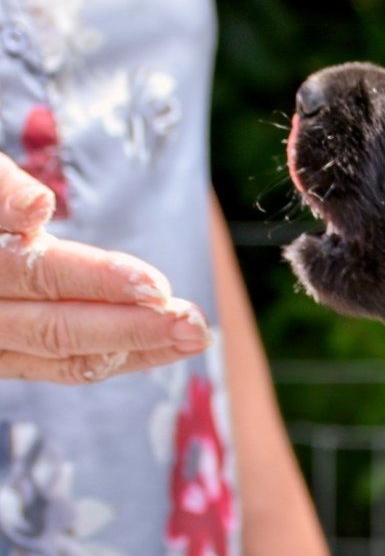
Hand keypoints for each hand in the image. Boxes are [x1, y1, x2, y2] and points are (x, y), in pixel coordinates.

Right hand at [0, 151, 210, 382]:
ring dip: (138, 346)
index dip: (96, 279)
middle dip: (129, 326)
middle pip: (52, 327)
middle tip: (190, 319)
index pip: (35, 274)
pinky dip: (125, 357)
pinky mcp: (13, 358)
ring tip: (194, 335)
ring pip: (65, 354)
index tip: (153, 284)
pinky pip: (70, 366)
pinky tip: (172, 346)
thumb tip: (35, 205)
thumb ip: (4, 189)